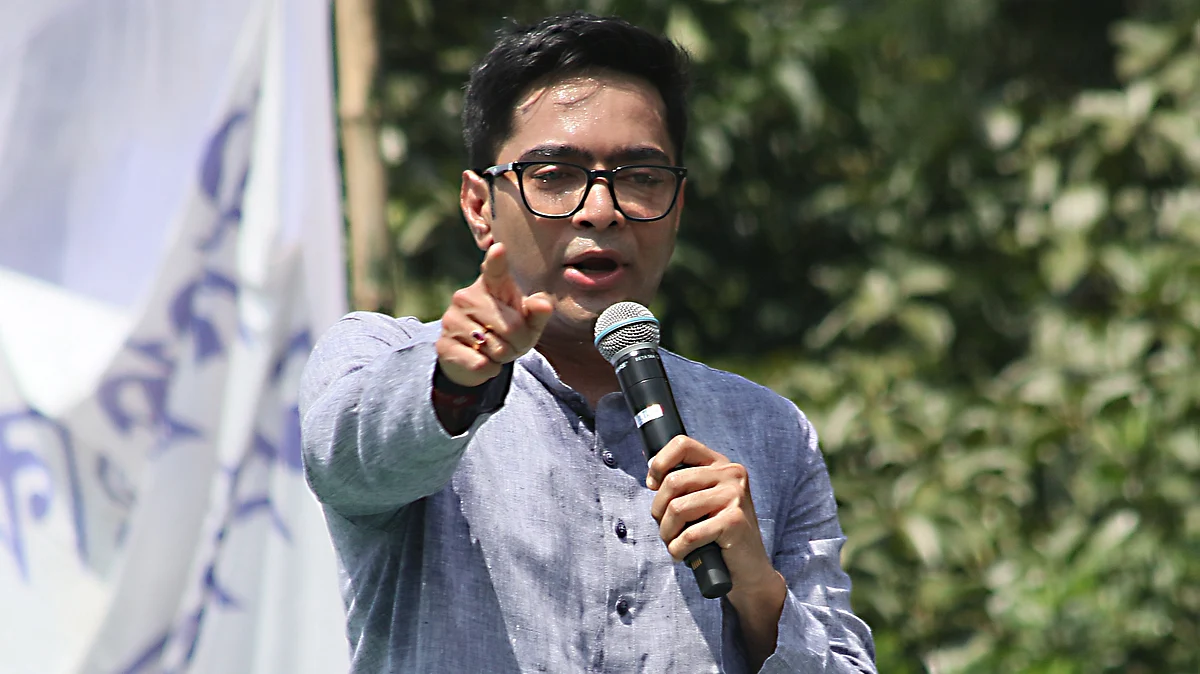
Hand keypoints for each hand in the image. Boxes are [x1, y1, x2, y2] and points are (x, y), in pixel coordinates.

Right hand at [436, 243, 553, 386]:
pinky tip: (481, 361)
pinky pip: (480, 363)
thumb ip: (537, 313)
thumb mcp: (528, 323)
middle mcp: (467, 297)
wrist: (474, 359)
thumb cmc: (507, 333)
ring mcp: (452, 320)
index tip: (499, 249)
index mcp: (491, 285)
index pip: (495, 270)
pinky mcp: (444, 345)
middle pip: (511, 326)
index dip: (497, 260)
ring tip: (493, 349)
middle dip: (518, 342)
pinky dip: (489, 369)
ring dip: (502, 357)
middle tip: (509, 341)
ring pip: (496, 347)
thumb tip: (543, 304)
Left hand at [647, 436, 784, 599]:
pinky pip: (689, 534)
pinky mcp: (734, 521)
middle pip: (673, 481)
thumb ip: (685, 485)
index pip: (681, 444)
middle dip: (658, 511)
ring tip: (674, 543)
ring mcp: (735, 496)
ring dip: (667, 533)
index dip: (659, 464)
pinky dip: (678, 549)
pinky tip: (683, 555)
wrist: (749, 570)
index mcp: (721, 464)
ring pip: (677, 508)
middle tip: (666, 529)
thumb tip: (652, 478)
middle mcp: (732, 474)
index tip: (653, 485)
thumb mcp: (704, 502)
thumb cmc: (718, 536)